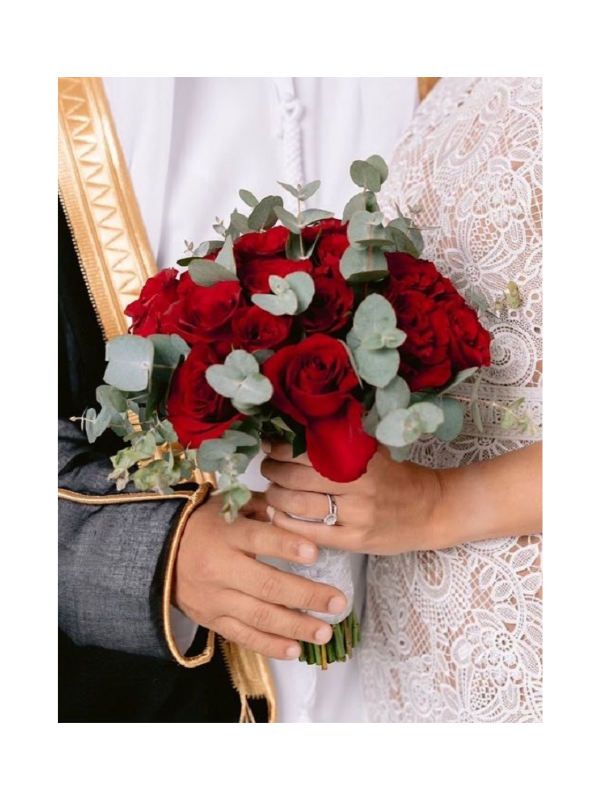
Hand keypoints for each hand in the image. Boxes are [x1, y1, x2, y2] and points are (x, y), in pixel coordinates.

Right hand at [174, 493, 347, 659]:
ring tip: (325, 631)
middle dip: (306, 595)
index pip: (258, 539)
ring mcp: (216, 599)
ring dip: (296, 626)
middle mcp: (220, 568)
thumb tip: (297, 511)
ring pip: (260, 617)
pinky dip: (271, 645)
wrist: (160, 554)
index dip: (286, 546)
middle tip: (338, 601)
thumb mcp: (229, 506)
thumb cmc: (205, 525)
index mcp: (226, 534)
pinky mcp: (212, 620)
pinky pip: (244, 637)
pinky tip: (296, 650)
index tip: (314, 553)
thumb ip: (263, 508)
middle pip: (267, 585)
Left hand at [261, 441, 442, 554]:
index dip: (281, 448)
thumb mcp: (375, 451)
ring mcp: (357, 515)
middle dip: (273, 471)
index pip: (308, 450)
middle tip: (266, 467)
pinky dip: (287, 524)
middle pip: (298, 478)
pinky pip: (311, 532)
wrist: (433, 510)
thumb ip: (344, 440)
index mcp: (361, 459)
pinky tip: (277, 516)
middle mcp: (358, 486)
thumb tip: (300, 427)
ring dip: (275, 497)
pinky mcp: (355, 540)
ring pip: (300, 506)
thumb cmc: (399, 477)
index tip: (269, 444)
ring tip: (270, 491)